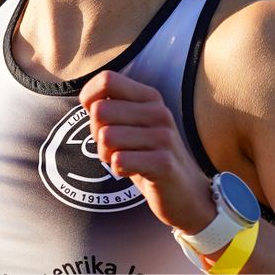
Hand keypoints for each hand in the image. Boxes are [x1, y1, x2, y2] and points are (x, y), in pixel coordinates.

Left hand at [75, 68, 216, 234]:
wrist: (187, 194)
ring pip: (106, 137)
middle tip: (115, 148)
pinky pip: (119, 160)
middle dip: (96, 134)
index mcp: (149, 97)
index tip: (97, 120)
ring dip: (107, 155)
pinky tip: (134, 172)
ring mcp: (163, 136)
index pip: (106, 80)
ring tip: (125, 160)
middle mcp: (158, 112)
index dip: (89, 99)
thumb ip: (111, 109)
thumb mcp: (131, 127)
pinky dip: (118, 170)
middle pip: (100, 110)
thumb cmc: (148, 158)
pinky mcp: (163, 162)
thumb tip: (87, 100)